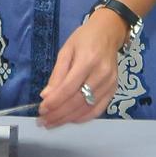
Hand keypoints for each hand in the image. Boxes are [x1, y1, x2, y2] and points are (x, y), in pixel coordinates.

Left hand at [37, 8, 128, 127]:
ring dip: (68, 119)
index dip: (54, 102)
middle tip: (43, 121)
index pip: (68, 88)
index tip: (41, 110)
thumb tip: (46, 96)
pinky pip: (98, 109)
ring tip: (53, 123)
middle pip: (78, 101)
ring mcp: (110, 83)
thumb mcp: (65, 50)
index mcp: (87, 61)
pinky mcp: (114, 89)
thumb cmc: (84, 39)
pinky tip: (70, 120)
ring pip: (87, 108)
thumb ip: (57, 74)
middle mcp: (101, 74)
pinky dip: (83, 117)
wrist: (108, 33)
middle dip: (58, 114)